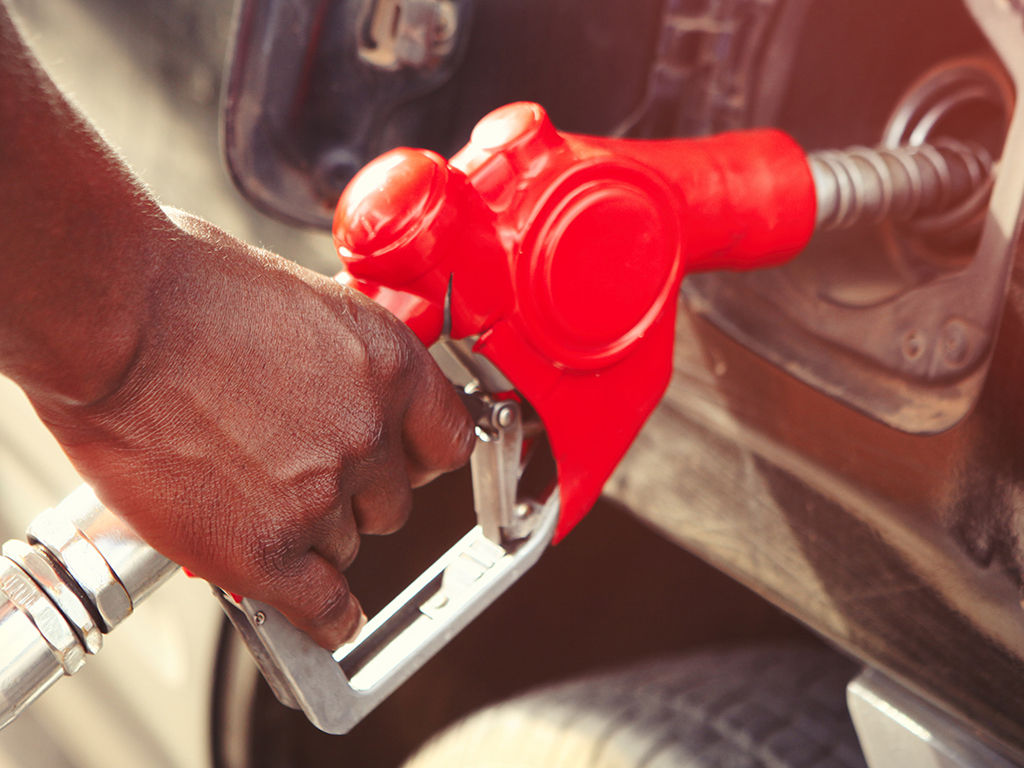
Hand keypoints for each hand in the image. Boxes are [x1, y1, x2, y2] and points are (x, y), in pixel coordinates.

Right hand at [30, 211, 474, 648]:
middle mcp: (370, 433)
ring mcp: (322, 494)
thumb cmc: (185, 291)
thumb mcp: (305, 304)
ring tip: (253, 500)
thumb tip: (346, 400)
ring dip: (312, 536)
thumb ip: (344, 367)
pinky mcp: (264, 547)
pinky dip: (326, 618)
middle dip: (357, 497)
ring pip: (347, 547)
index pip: (449, 440)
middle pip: (394, 503)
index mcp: (389, 366)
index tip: (408, 470)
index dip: (420, 460)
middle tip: (305, 477)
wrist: (112, 316)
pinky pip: (322, 607)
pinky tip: (326, 618)